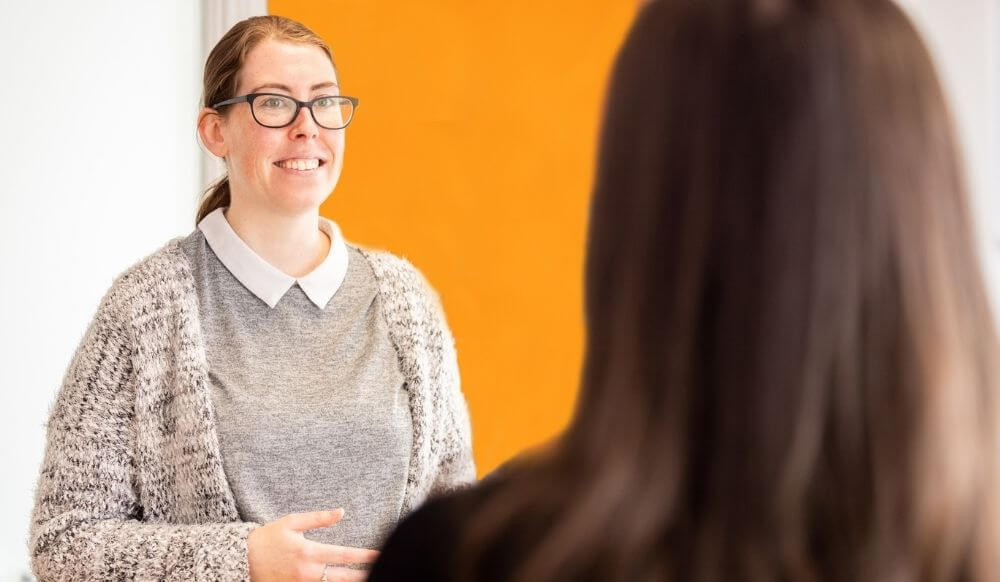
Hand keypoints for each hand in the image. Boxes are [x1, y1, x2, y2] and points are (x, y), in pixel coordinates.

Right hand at [248, 508, 379, 581]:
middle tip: (383, 570)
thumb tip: (341, 511)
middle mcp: (307, 572)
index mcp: (309, 551)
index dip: (365, 556)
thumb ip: (318, 518)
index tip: (380, 554)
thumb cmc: (267, 539)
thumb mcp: (291, 522)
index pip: (344, 555)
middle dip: (363, 576)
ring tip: (368, 579)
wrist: (240, 560)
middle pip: (343, 577)